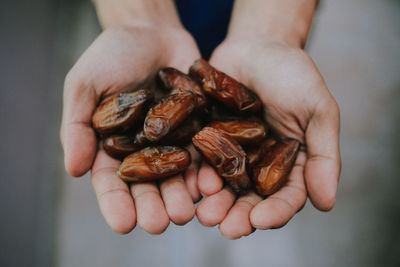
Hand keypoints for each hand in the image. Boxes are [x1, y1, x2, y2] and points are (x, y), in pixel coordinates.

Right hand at [60, 24, 201, 233]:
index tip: (123, 223)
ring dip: (181, 196)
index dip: (116, 203)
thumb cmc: (112, 55)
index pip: (111, 182)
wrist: (152, 32)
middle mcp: (143, 150)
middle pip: (148, 186)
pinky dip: (207, 170)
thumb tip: (74, 170)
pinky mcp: (198, 129)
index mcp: (112, 146)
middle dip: (153, 206)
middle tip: (158, 224)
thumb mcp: (85, 83)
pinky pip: (204, 153)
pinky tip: (210, 185)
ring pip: (178, 176)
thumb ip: (78, 125)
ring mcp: (173, 141)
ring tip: (186, 213)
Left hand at [196, 39, 340, 238]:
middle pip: (251, 199)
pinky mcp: (208, 140)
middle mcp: (261, 164)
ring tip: (203, 213)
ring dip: (215, 202)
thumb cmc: (293, 74)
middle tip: (226, 228)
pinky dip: (195, 175)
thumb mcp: (318, 109)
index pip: (287, 196)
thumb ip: (324, 154)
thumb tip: (326, 204)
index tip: (261, 221)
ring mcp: (233, 154)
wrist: (257, 46)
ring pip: (224, 186)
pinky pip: (201, 161)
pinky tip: (190, 184)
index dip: (276, 212)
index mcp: (291, 163)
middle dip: (239, 215)